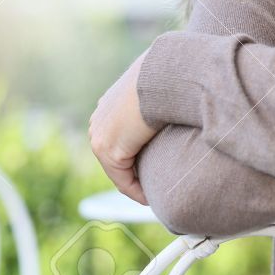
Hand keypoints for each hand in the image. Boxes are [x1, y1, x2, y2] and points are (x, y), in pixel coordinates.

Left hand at [88, 49, 156, 204]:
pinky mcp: (108, 150)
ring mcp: (99, 136)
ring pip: (118, 170)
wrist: (160, 76)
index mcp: (107, 106)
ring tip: (155, 194)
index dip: (136, 157)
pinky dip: (137, 191)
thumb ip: (157, 98)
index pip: (119, 140)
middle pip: (116, 157)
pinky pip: (122, 180)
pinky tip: (152, 198)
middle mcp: (98, 122)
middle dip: (135, 172)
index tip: (153, 168)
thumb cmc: (167, 77)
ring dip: (136, 183)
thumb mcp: (158, 87)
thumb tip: (176, 96)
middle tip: (155, 185)